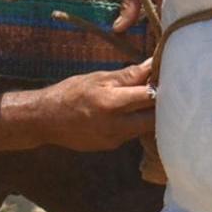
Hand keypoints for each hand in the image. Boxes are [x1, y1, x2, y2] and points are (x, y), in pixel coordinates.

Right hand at [37, 61, 155, 151]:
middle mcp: (115, 125)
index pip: (150, 96)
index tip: (166, 76)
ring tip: (146, 100)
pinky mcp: (111, 146)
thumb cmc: (70, 93)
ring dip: (150, 115)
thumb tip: (151, 65)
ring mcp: (114, 139)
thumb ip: (127, 75)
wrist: (46, 119)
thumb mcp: (98, 78)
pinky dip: (136, 123)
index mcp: (111, 103)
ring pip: (145, 128)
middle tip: (163, 90)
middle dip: (161, 104)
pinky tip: (132, 113)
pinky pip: (133, 134)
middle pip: (154, 117)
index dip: (162, 85)